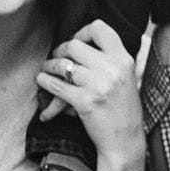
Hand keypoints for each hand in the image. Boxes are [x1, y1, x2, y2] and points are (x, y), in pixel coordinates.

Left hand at [35, 21, 142, 160]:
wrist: (125, 140)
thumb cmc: (123, 109)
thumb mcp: (126, 78)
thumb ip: (110, 60)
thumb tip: (82, 43)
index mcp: (124, 60)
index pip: (100, 29)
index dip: (83, 32)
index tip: (76, 41)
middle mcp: (113, 69)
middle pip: (75, 45)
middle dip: (61, 50)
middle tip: (57, 58)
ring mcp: (99, 85)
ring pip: (62, 64)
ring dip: (49, 66)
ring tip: (46, 69)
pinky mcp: (85, 101)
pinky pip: (56, 85)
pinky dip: (45, 82)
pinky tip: (43, 81)